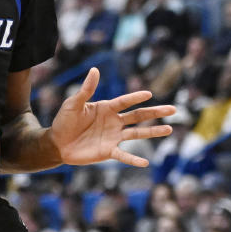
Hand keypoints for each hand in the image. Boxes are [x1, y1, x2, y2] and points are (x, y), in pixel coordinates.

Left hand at [47, 68, 174, 166]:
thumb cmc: (64, 121)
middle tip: (173, 109)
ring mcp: (113, 137)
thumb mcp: (74, 104)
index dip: (136, 98)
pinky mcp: (108, 151)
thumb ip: (86, 89)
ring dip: (153, 132)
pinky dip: (134, 159)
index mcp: (106, 108)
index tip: (149, 94)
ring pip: (137, 133)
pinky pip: (124, 155)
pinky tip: (145, 162)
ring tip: (169, 129)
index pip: (125, 102)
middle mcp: (114, 122)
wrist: (57, 143)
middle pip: (138, 116)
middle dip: (155, 112)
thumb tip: (94, 70)